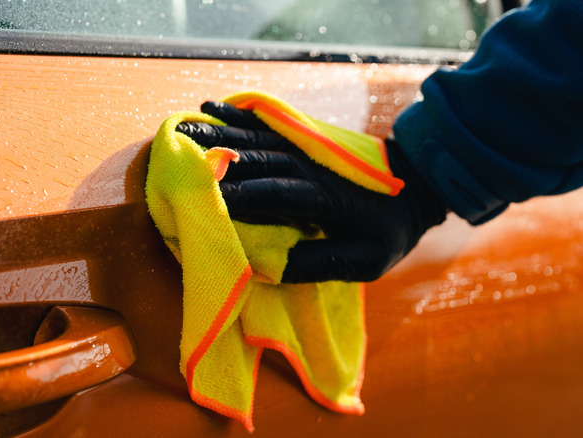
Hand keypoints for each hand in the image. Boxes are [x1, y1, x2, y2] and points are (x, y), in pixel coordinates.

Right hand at [176, 102, 447, 282]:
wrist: (419, 183)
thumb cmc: (389, 230)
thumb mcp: (367, 261)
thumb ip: (319, 264)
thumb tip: (267, 267)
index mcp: (325, 199)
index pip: (274, 194)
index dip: (239, 197)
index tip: (203, 201)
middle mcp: (311, 166)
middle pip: (257, 159)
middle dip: (216, 160)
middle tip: (177, 161)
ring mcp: (307, 148)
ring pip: (256, 138)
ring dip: (218, 133)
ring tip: (183, 130)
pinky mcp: (305, 138)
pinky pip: (267, 124)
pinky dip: (238, 116)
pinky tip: (212, 107)